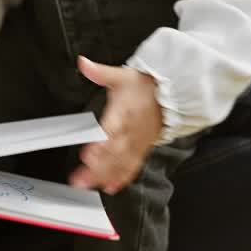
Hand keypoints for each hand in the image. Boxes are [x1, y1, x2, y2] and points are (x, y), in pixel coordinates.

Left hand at [69, 56, 162, 194]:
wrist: (171, 94)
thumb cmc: (144, 86)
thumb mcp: (122, 75)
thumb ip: (100, 72)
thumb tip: (83, 63)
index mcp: (124, 112)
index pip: (112, 129)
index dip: (100, 143)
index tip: (88, 153)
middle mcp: (131, 130)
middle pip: (114, 152)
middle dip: (97, 167)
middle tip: (80, 178)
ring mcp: (137, 142)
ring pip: (121, 162)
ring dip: (105, 176)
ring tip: (88, 185)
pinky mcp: (142, 149)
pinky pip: (132, 166)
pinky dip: (122, 178)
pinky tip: (110, 187)